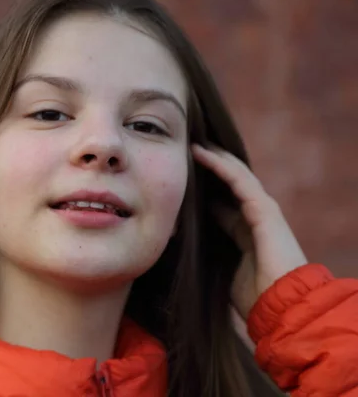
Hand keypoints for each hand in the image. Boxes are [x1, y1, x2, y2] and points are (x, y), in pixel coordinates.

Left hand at [191, 144, 307, 319]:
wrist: (280, 310)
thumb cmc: (249, 298)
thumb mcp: (218, 268)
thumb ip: (203, 252)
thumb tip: (174, 242)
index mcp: (242, 232)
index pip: (218, 203)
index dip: (199, 188)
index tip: (176, 177)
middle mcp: (253, 217)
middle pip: (227, 184)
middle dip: (206, 167)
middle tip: (181, 151)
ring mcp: (262, 211)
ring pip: (233, 175)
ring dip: (212, 158)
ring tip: (190, 143)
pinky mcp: (265, 210)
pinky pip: (238, 180)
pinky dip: (219, 165)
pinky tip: (201, 153)